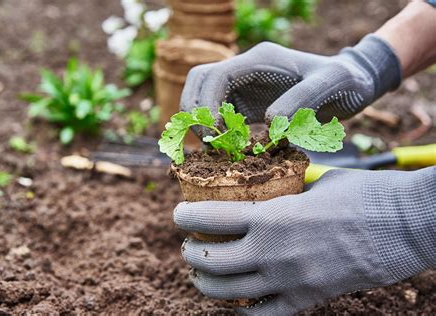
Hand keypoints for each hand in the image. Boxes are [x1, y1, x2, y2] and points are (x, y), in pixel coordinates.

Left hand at [174, 168, 435, 314]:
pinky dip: (240, 310)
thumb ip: (288, 191)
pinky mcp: (308, 299)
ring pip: (228, 292)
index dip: (185, 216)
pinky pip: (262, 315)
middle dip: (191, 254)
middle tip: (189, 247)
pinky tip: (234, 301)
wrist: (408, 225)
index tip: (178, 215)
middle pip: (211, 260)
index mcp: (273, 216)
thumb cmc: (364, 195)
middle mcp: (274, 251)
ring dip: (206, 283)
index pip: (211, 218)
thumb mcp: (317, 183)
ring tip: (201, 274)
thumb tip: (271, 189)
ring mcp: (290, 280)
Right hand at [180, 35, 400, 134]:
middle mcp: (245, 69)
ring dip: (202, 122)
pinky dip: (215, 129)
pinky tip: (227, 148)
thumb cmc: (345, 82)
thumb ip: (301, 101)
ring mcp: (244, 84)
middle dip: (196, 112)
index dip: (208, 103)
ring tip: (217, 148)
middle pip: (199, 81)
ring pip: (203, 96)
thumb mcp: (332, 86)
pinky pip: (217, 111)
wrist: (351, 83)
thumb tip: (270, 122)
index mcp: (260, 61)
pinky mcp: (247, 101)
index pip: (216, 75)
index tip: (218, 132)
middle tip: (211, 142)